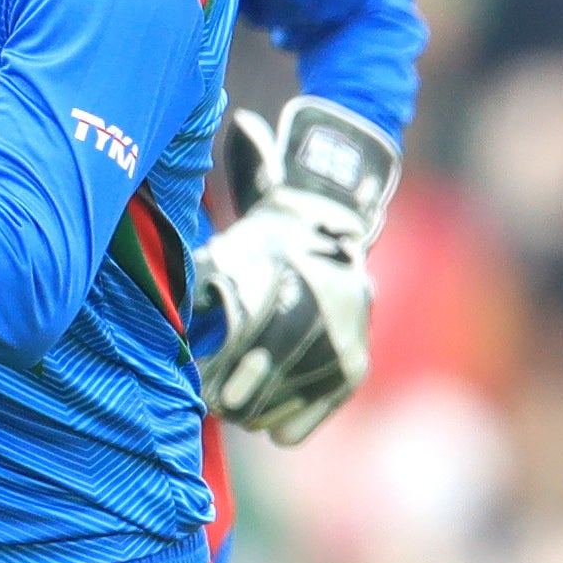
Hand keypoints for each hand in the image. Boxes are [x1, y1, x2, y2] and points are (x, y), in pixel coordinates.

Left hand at [191, 107, 392, 445]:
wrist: (336, 221)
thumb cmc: (269, 224)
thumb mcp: (252, 207)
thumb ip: (236, 189)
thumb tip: (242, 127)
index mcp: (304, 260)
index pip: (270, 317)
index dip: (237, 354)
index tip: (205, 380)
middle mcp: (336, 293)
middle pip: (292, 352)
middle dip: (252, 385)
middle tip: (217, 404)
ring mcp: (352, 325)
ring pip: (314, 379)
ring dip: (274, 406)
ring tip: (240, 417)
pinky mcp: (358, 354)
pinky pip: (335, 394)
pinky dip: (304, 417)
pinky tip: (277, 434)